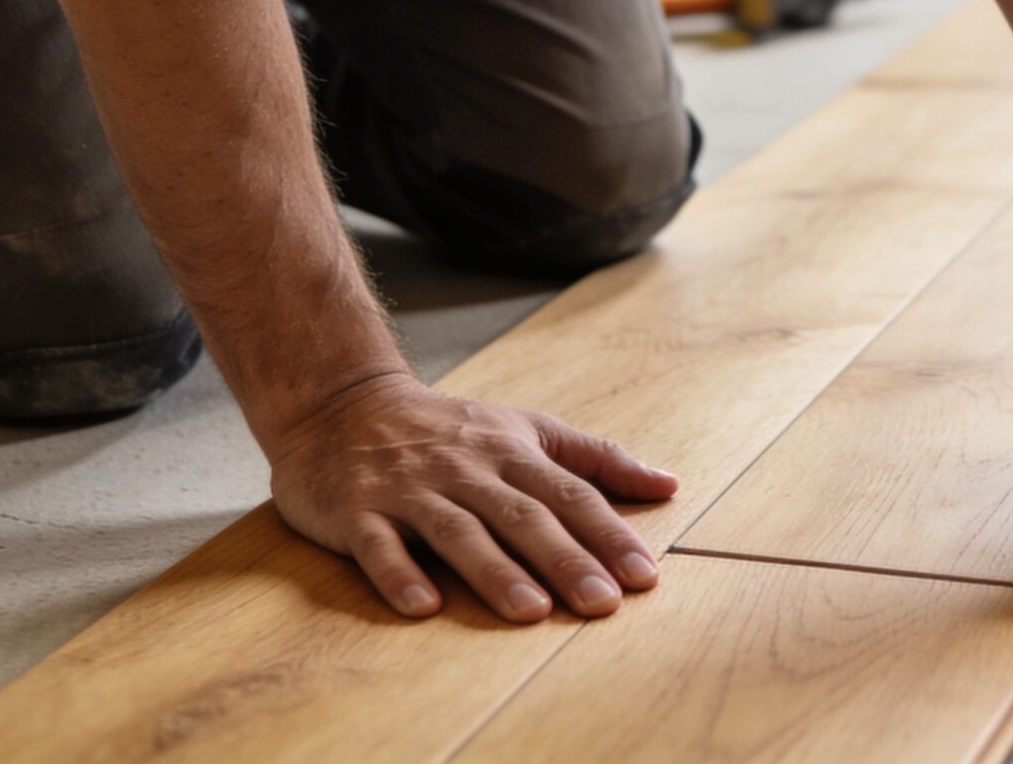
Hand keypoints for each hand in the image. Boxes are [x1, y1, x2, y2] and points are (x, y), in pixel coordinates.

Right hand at [267, 372, 677, 621]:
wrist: (343, 402)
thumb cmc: (449, 428)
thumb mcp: (527, 429)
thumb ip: (596, 458)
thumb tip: (669, 483)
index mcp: (511, 453)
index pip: (570, 495)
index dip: (608, 535)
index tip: (644, 577)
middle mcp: (466, 470)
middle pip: (522, 516)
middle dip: (565, 560)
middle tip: (602, 603)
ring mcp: (410, 490)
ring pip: (458, 531)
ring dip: (495, 571)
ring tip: (531, 610)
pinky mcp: (357, 510)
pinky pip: (380, 545)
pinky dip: (399, 574)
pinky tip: (422, 606)